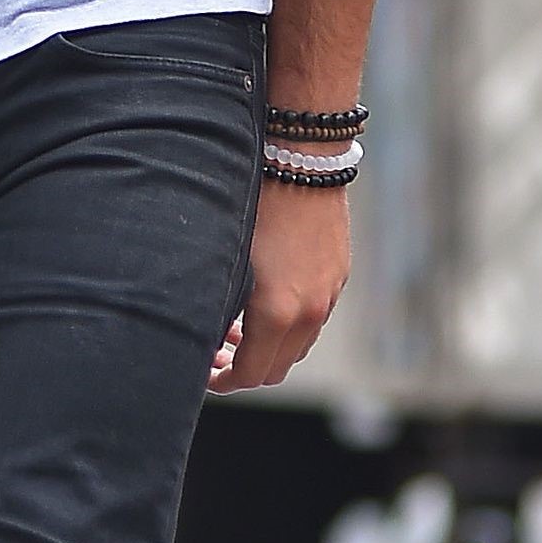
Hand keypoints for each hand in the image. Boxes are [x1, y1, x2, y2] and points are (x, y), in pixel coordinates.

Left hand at [213, 180, 350, 389]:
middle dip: (244, 370)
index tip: (205, 375)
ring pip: (297, 346)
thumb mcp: (225, 259)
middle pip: (277, 368)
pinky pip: (313, 318)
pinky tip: (265, 303)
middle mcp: (309, 310)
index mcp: (278, 311)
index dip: (224, 382)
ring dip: (268, 347)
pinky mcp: (338, 277)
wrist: (301, 160)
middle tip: (215, 356)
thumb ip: (218, 306)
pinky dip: (289, 325)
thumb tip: (202, 335)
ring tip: (236, 329)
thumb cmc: (251, 202)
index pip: (252, 374)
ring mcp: (328, 294)